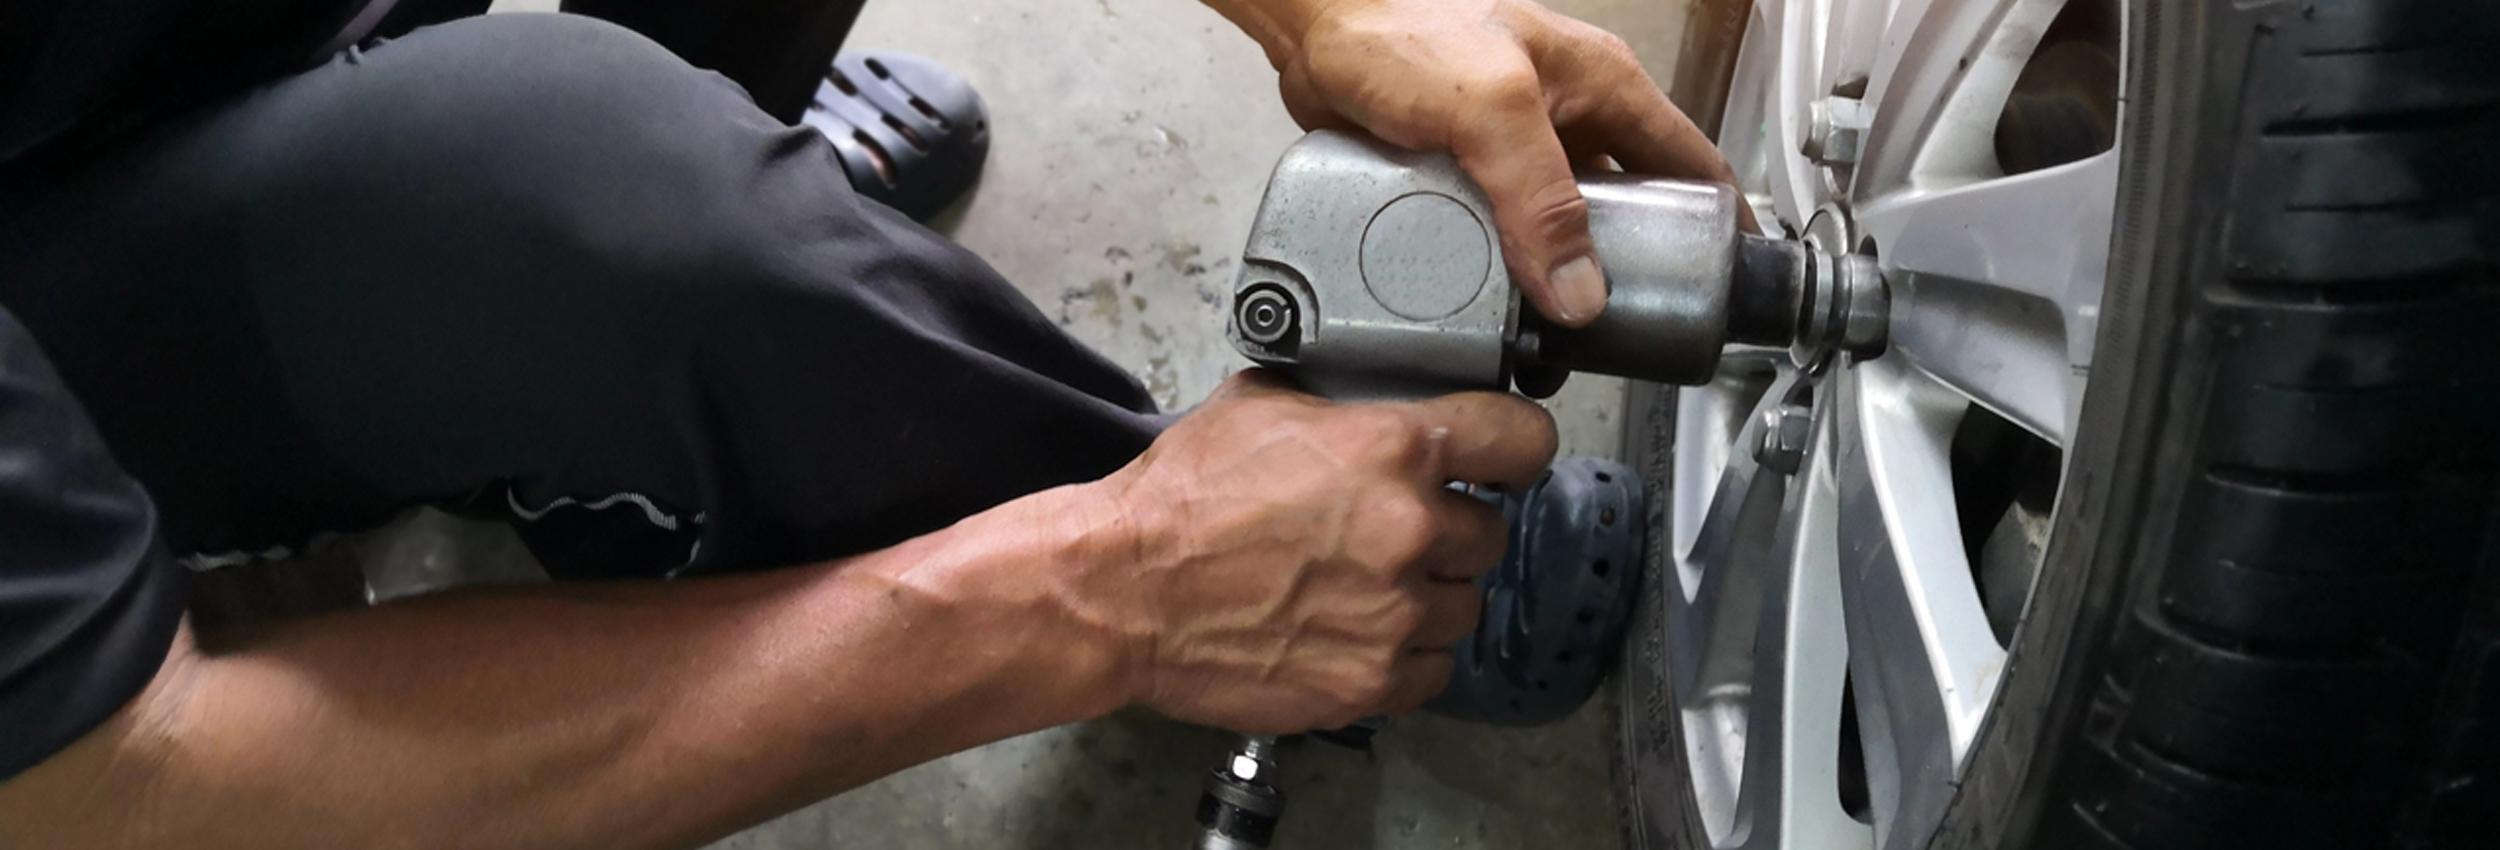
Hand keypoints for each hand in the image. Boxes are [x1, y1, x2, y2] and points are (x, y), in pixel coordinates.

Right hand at [1089, 371, 1555, 732]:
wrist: (1124, 591)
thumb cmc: (1181, 500)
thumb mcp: (1262, 404)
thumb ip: (1342, 402)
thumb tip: (1375, 399)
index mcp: (1395, 449)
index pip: (1522, 441)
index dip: (1514, 448)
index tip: (1505, 460)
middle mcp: (1411, 530)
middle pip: (1490, 531)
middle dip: (1450, 529)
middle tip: (1394, 532)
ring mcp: (1396, 613)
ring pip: (1466, 604)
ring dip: (1430, 595)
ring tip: (1369, 588)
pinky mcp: (1372, 680)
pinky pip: (1433, 671)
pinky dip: (1406, 656)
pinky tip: (1360, 634)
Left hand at [1225, 0, 1750, 325]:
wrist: (1317, 29)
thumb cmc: (1403, 28)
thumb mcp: (1492, 110)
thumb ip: (1539, 198)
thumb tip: (1580, 289)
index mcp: (1601, 87)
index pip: (1689, 160)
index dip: (1718, 222)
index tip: (1727, 281)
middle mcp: (1566, 119)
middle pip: (1627, 208)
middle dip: (1630, 267)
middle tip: (1631, 325)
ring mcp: (1514, 150)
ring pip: (1559, 230)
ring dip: (1560, 277)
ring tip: (1562, 333)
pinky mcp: (1464, 176)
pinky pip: (1501, 235)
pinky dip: (1505, 272)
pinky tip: (1498, 307)